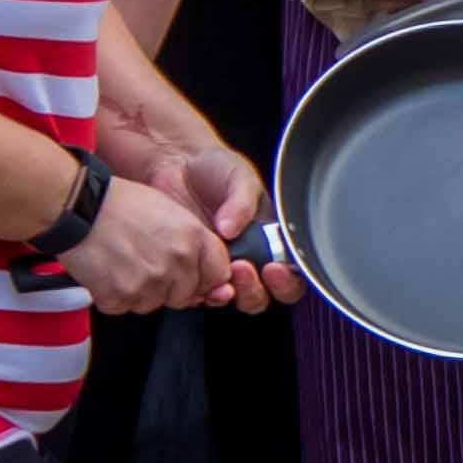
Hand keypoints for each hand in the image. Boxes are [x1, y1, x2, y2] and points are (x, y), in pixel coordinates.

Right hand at [67, 172, 235, 313]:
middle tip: (144, 263)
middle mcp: (175, 263)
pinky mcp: (119, 298)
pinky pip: (124, 308)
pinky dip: (114, 295)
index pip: (219, 274)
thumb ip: (193, 242)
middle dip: (169, 287)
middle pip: (186, 296)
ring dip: (140, 291)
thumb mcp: (169, 210)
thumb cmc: (119, 203)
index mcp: (192, 238)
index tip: (191, 273)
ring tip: (122, 261)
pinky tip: (107, 270)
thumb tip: (206, 275)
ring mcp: (148, 283)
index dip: (204, 276)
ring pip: (154, 304)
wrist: (77, 207)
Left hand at [161, 138, 304, 313]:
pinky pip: (202, 292)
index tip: (274, 267)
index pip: (289, 272)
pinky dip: (203, 290)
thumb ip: (242, 202)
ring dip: (233, 291)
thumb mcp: (239, 177)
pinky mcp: (192, 269)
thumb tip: (232, 228)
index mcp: (269, 237)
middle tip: (244, 268)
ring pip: (234, 298)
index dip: (287, 279)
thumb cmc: (213, 167)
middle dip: (257, 289)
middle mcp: (247, 256)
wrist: (174, 164)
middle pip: (264, 294)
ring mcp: (219, 265)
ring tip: (226, 268)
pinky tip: (200, 272)